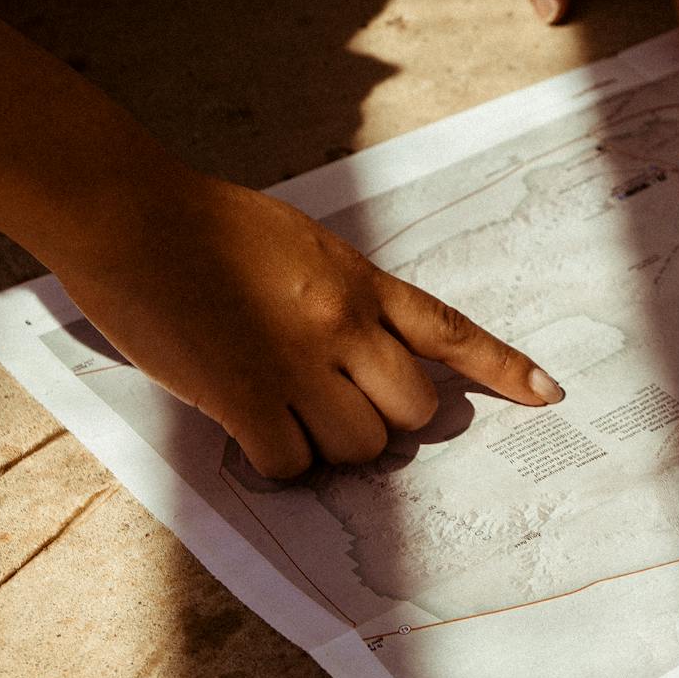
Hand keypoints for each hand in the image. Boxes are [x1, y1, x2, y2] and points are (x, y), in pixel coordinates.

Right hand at [55, 172, 562, 478]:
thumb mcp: (302, 247)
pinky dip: (281, 461)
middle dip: (385, 419)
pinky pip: (293, 462)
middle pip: (413, 411)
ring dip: (330, 445)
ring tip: (285, 413)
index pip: (450, 330)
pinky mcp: (243, 396)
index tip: (547, 393)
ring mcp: (296, 363)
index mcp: (361, 282)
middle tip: (339, 406)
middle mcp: (343, 325)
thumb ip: (342, 296)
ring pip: (359, 445)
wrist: (130, 215)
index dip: (503, 367)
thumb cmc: (207, 226)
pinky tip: (252, 431)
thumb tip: (365, 353)